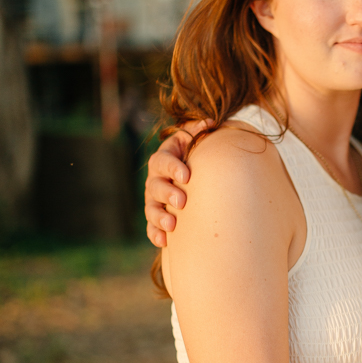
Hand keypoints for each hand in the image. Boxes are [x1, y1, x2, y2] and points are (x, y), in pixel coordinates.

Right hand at [144, 122, 207, 246]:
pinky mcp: (156, 218)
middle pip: (154, 186)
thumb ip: (200, 130)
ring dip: (159, 217)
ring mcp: (154, 200)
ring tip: (172, 224)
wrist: (196, 176)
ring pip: (150, 208)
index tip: (187, 175)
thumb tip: (210, 122)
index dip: (172, 167)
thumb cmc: (197, 156)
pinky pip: (151, 227)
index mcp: (164, 159)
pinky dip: (156, 234)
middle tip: (182, 201)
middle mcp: (155, 179)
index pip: (162, 161)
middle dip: (167, 193)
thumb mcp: (197, 141)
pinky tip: (164, 241)